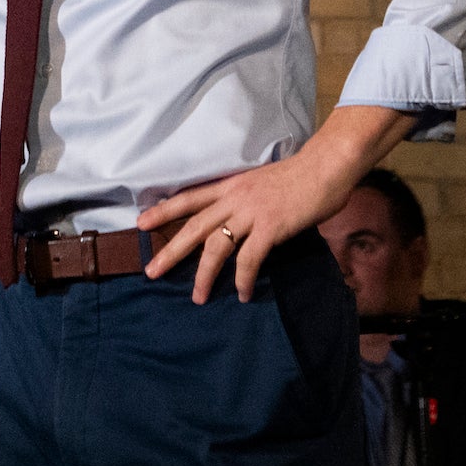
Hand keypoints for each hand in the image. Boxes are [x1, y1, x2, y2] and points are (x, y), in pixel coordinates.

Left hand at [136, 104, 414, 303]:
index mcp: (231, 185)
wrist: (325, 167)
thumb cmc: (300, 175)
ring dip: (204, 275)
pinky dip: (243, 279)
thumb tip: (241, 224)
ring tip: (198, 298)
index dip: (163, 210)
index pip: (189, 197)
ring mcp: (251, 212)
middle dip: (170, 251)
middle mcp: (234, 198)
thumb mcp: (262, 184)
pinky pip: (249, 259)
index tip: (140, 223)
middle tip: (151, 272)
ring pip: (216, 247)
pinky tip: (243, 294)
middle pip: (193, 226)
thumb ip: (247, 202)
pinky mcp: (270, 227)